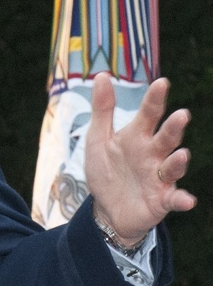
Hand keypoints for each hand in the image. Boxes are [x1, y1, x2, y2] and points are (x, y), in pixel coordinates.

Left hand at [84, 75, 195, 246]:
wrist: (106, 209)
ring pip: (172, 167)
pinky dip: (181, 200)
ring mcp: (159, 177)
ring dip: (178, 162)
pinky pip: (174, 199)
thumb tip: (102, 75)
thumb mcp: (98, 139)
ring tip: (182, 155)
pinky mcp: (161, 200)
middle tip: (181, 115)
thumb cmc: (107, 171)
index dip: (155, 99)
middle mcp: (153, 154)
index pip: (149, 114)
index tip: (162, 83)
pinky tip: (188, 200)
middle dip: (174, 128)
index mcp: (137, 136)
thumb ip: (102, 109)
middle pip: (166, 138)